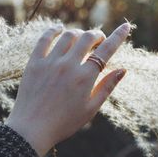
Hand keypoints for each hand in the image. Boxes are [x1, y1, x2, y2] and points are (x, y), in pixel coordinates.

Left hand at [5, 23, 130, 156]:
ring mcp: (50, 62)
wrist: (32, 129)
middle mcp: (68, 66)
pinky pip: (45, 39)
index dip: (118, 36)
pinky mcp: (34, 63)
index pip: (106, 51)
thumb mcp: (91, 108)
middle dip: (97, 35)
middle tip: (99, 40)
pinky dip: (54, 31)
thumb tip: (123, 69)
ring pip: (68, 36)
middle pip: (87, 38)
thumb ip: (107, 87)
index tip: (125, 27)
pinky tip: (59, 29)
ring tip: (82, 39)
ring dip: (79, 34)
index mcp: (85, 78)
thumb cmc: (65, 122)